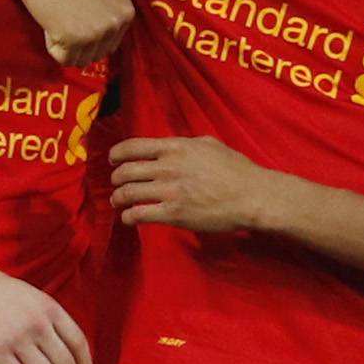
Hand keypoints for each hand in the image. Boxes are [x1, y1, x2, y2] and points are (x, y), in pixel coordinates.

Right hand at [9, 0, 132, 67]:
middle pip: (97, 54)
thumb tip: (112, 10)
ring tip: (57, 23)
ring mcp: (95, 33)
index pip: (111, 44)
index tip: (77, 22)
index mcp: (126, 12)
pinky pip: (63, 59)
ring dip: (66, 48)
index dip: (91, 37)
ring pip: (80, 60)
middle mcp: (115, 24)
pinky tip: (50, 27)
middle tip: (65, 23)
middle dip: (80, 45)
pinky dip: (53, 47)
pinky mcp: (74, 39)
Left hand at [109, 136, 279, 231]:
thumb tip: (170, 148)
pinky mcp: (173, 214)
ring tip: (119, 201)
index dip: (116, 154)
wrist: (251, 195)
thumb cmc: (236, 169)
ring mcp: (169, 191)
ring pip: (127, 193)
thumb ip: (186, 145)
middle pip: (125, 171)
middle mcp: (168, 167)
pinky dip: (129, 217)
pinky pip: (139, 214)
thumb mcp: (210, 144)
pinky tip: (130, 218)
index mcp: (176, 147)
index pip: (133, 147)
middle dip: (116, 179)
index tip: (113, 160)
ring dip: (118, 198)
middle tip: (117, 184)